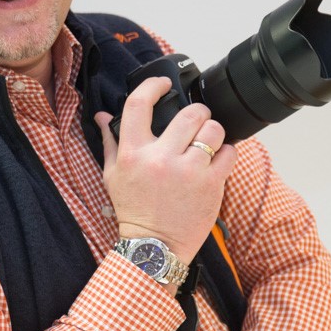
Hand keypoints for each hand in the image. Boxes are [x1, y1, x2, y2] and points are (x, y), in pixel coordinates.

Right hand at [95, 76, 237, 264]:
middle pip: (188, 113)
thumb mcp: (113, 174)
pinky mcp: (211, 185)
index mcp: (133, 153)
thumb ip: (110, 141)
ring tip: (206, 140)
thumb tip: (102, 116)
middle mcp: (160, 159)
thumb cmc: (133, 208)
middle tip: (195, 120)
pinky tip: (215, 158)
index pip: (139, 104)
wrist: (154, 246)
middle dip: (196, 111)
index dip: (153, 86)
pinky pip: (228, 152)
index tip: (163, 84)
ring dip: (212, 130)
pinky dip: (225, 151)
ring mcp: (188, 171)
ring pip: (212, 129)